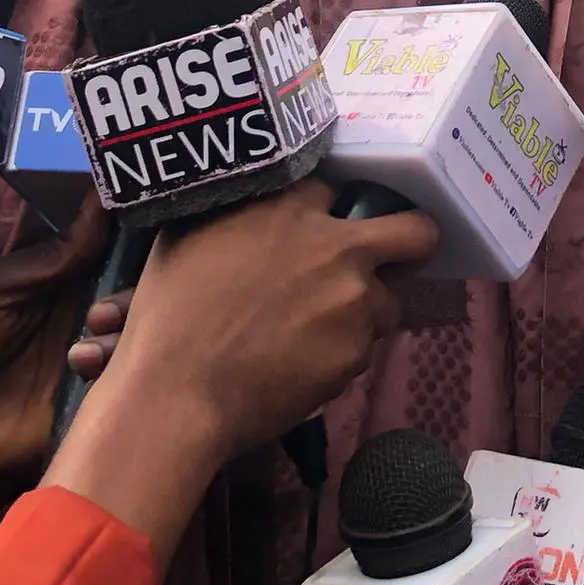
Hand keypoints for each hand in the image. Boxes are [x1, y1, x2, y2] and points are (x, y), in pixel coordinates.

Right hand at [46, 180, 437, 548]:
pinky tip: (300, 366)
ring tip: (321, 332)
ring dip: (365, 312)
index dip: (328, 214)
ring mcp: (354, 303)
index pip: (336, 191)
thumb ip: (236, 216)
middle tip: (393, 258)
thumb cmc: (168, 315)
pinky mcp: (356, 354)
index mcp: (290, 208)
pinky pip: (362, 348)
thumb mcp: (188, 237)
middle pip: (415, 232)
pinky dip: (340, 355)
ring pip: (389, 302)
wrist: (177, 393)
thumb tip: (253, 215)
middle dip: (411, 242)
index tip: (320, 228)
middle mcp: (337, 248)